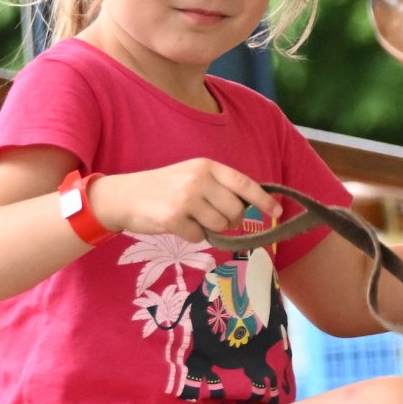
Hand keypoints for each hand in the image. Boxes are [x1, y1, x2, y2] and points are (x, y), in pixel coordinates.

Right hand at [90, 159, 280, 241]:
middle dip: (231, 221)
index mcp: (207, 166)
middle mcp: (198, 179)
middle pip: (236, 211)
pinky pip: (200, 237)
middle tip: (213, 218)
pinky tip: (178, 224)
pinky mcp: (173, 218)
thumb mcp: (192, 176)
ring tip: (192, 218)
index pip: (244, 183)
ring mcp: (186, 199)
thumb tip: (250, 206)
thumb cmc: (164, 188)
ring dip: (210, 229)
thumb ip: (219, 187)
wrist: (125, 196)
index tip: (278, 211)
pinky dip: (192, 236)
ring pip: (220, 226)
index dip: (264, 200)